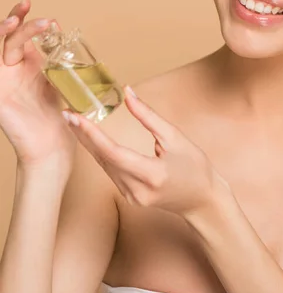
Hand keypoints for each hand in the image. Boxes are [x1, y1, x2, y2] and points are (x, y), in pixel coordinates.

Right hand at [0, 0, 75, 168]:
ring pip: (0, 48)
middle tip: (28, 6)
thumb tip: (57, 27)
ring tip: (16, 21)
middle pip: (8, 37)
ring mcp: (3, 81)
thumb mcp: (59, 79)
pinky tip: (2, 43)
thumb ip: (56, 57)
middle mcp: (12, 70)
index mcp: (27, 64)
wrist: (53, 146)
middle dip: (16, 19)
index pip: (20, 34)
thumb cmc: (58, 117)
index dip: (23, 18)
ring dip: (7, 32)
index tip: (31, 3)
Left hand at [62, 86, 231, 218]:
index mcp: (152, 174)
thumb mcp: (175, 137)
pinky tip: (91, 140)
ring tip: (75, 123)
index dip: (92, 135)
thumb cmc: (195, 167)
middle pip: (103, 159)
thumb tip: (127, 92)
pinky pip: (111, 173)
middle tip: (67, 114)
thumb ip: (148, 116)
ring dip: (89, 145)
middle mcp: (138, 190)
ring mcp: (132, 197)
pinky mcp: (130, 198)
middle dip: (83, 136)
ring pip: (104, 166)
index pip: (114, 153)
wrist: (204, 201)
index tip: (75, 117)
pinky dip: (101, 154)